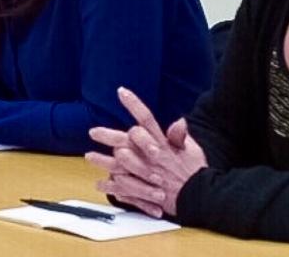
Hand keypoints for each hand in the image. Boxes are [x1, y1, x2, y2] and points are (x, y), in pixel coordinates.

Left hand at [84, 88, 206, 218]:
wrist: (198, 197)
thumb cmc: (194, 171)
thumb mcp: (192, 149)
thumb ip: (180, 136)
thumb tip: (179, 120)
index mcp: (163, 143)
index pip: (147, 119)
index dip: (134, 104)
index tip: (121, 91)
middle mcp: (152, 157)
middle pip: (127, 141)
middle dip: (109, 135)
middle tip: (93, 131)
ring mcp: (147, 174)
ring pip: (120, 166)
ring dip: (104, 161)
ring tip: (89, 156)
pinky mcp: (145, 190)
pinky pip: (124, 188)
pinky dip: (112, 187)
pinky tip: (100, 184)